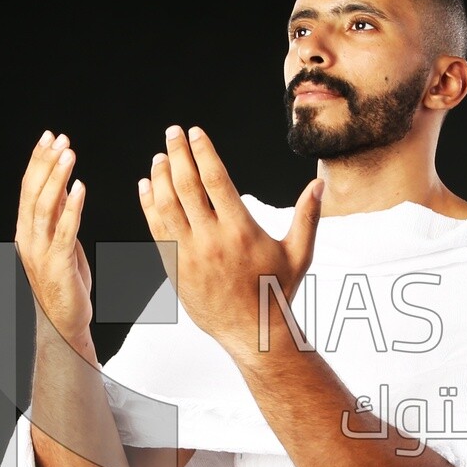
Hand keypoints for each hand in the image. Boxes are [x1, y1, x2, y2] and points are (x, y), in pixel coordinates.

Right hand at [15, 130, 92, 346]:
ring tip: (69, 154)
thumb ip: (60, 217)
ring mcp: (40, 251)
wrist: (63, 323)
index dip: (38, 160)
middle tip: (59, 138)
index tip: (50, 137)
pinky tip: (81, 187)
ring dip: (58, 178)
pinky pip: (64, 231)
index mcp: (26, 231)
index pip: (29, 188)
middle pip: (33, 192)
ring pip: (45, 207)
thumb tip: (66, 186)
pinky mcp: (58, 264)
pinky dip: (72, 207)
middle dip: (46, 162)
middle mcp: (27, 238)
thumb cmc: (64, 284)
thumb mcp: (61, 244)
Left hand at [138, 125, 322, 356]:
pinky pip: (156, 230)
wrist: (253, 333)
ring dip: (160, 177)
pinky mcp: (175, 269)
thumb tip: (320, 184)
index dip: (203, 152)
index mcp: (241, 231)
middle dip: (178, 154)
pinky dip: (148, 206)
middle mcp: (211, 240)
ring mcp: (189, 255)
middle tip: (173, 133)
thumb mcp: (299, 253)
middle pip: (187, 186)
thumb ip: (308, 216)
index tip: (195, 132)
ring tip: (159, 157)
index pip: (216, 180)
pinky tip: (146, 187)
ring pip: (166, 206)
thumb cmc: (277, 291)